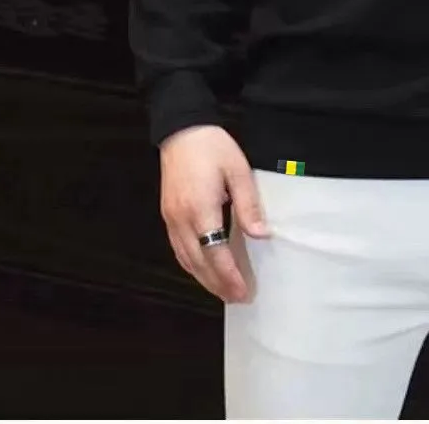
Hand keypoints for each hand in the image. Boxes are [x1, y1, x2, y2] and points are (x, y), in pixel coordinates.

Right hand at [159, 124, 270, 302]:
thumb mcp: (238, 170)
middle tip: (237, 299)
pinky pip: (178, 249)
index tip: (243, 291)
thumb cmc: (213, 147)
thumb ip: (248, 204)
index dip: (229, 275)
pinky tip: (203, 269)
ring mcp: (171, 218)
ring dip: (203, 279)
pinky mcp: (167, 214)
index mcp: (201, 209)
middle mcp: (181, 219)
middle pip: (199, 262)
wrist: (181, 130)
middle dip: (218, 284)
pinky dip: (191, 265)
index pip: (216, 252)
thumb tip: (260, 234)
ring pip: (186, 259)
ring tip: (223, 291)